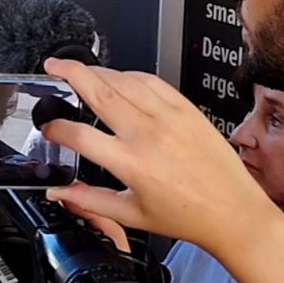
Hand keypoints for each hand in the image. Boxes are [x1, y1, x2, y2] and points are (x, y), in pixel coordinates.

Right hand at [39, 58, 277, 258]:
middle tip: (53, 66)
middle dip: (70, 72)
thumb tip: (59, 193)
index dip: (55, 128)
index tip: (48, 127)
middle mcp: (148, 135)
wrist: (234, 212)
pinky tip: (119, 77)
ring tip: (81, 70)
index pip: (79, 135)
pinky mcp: (186, 109)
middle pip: (99, 91)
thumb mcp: (131, 215)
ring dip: (97, 70)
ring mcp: (169, 117)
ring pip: (124, 80)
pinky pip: (152, 81)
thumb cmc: (189, 216)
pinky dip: (130, 74)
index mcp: (131, 164)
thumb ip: (89, 200)